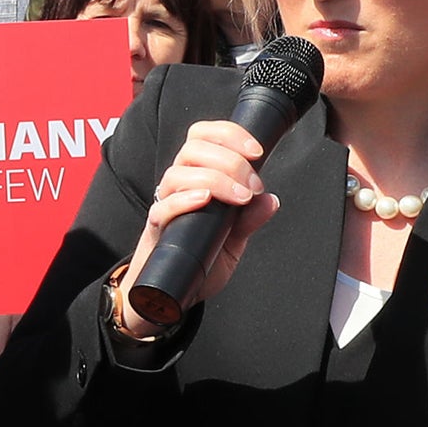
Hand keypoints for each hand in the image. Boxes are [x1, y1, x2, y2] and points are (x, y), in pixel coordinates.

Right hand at [117, 120, 277, 336]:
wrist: (173, 291)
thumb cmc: (199, 257)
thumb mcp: (233, 239)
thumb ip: (249, 219)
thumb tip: (271, 200)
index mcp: (197, 176)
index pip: (204, 136)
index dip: (230, 135)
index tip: (257, 151)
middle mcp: (178, 184)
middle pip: (193, 147)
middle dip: (230, 159)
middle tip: (253, 185)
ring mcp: (165, 204)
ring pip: (178, 172)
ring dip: (215, 178)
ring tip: (239, 198)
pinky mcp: (156, 228)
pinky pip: (163, 206)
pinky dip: (184, 199)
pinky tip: (205, 200)